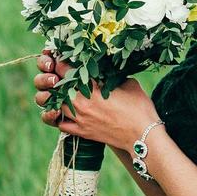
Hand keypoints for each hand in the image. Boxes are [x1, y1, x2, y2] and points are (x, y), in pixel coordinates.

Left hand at [34, 48, 160, 150]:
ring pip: (53, 106)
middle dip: (54, 79)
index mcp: (91, 87)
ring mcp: (80, 119)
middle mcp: (81, 102)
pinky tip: (66, 112)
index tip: (62, 58)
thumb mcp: (128, 82)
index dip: (61, 62)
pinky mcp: (82, 132)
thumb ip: (112, 74)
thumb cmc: (138, 107)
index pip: (66, 70)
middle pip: (55, 87)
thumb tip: (106, 68)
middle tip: (59, 74)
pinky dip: (59, 117)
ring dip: (54, 98)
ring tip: (60, 92)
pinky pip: (60, 125)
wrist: (143, 136)